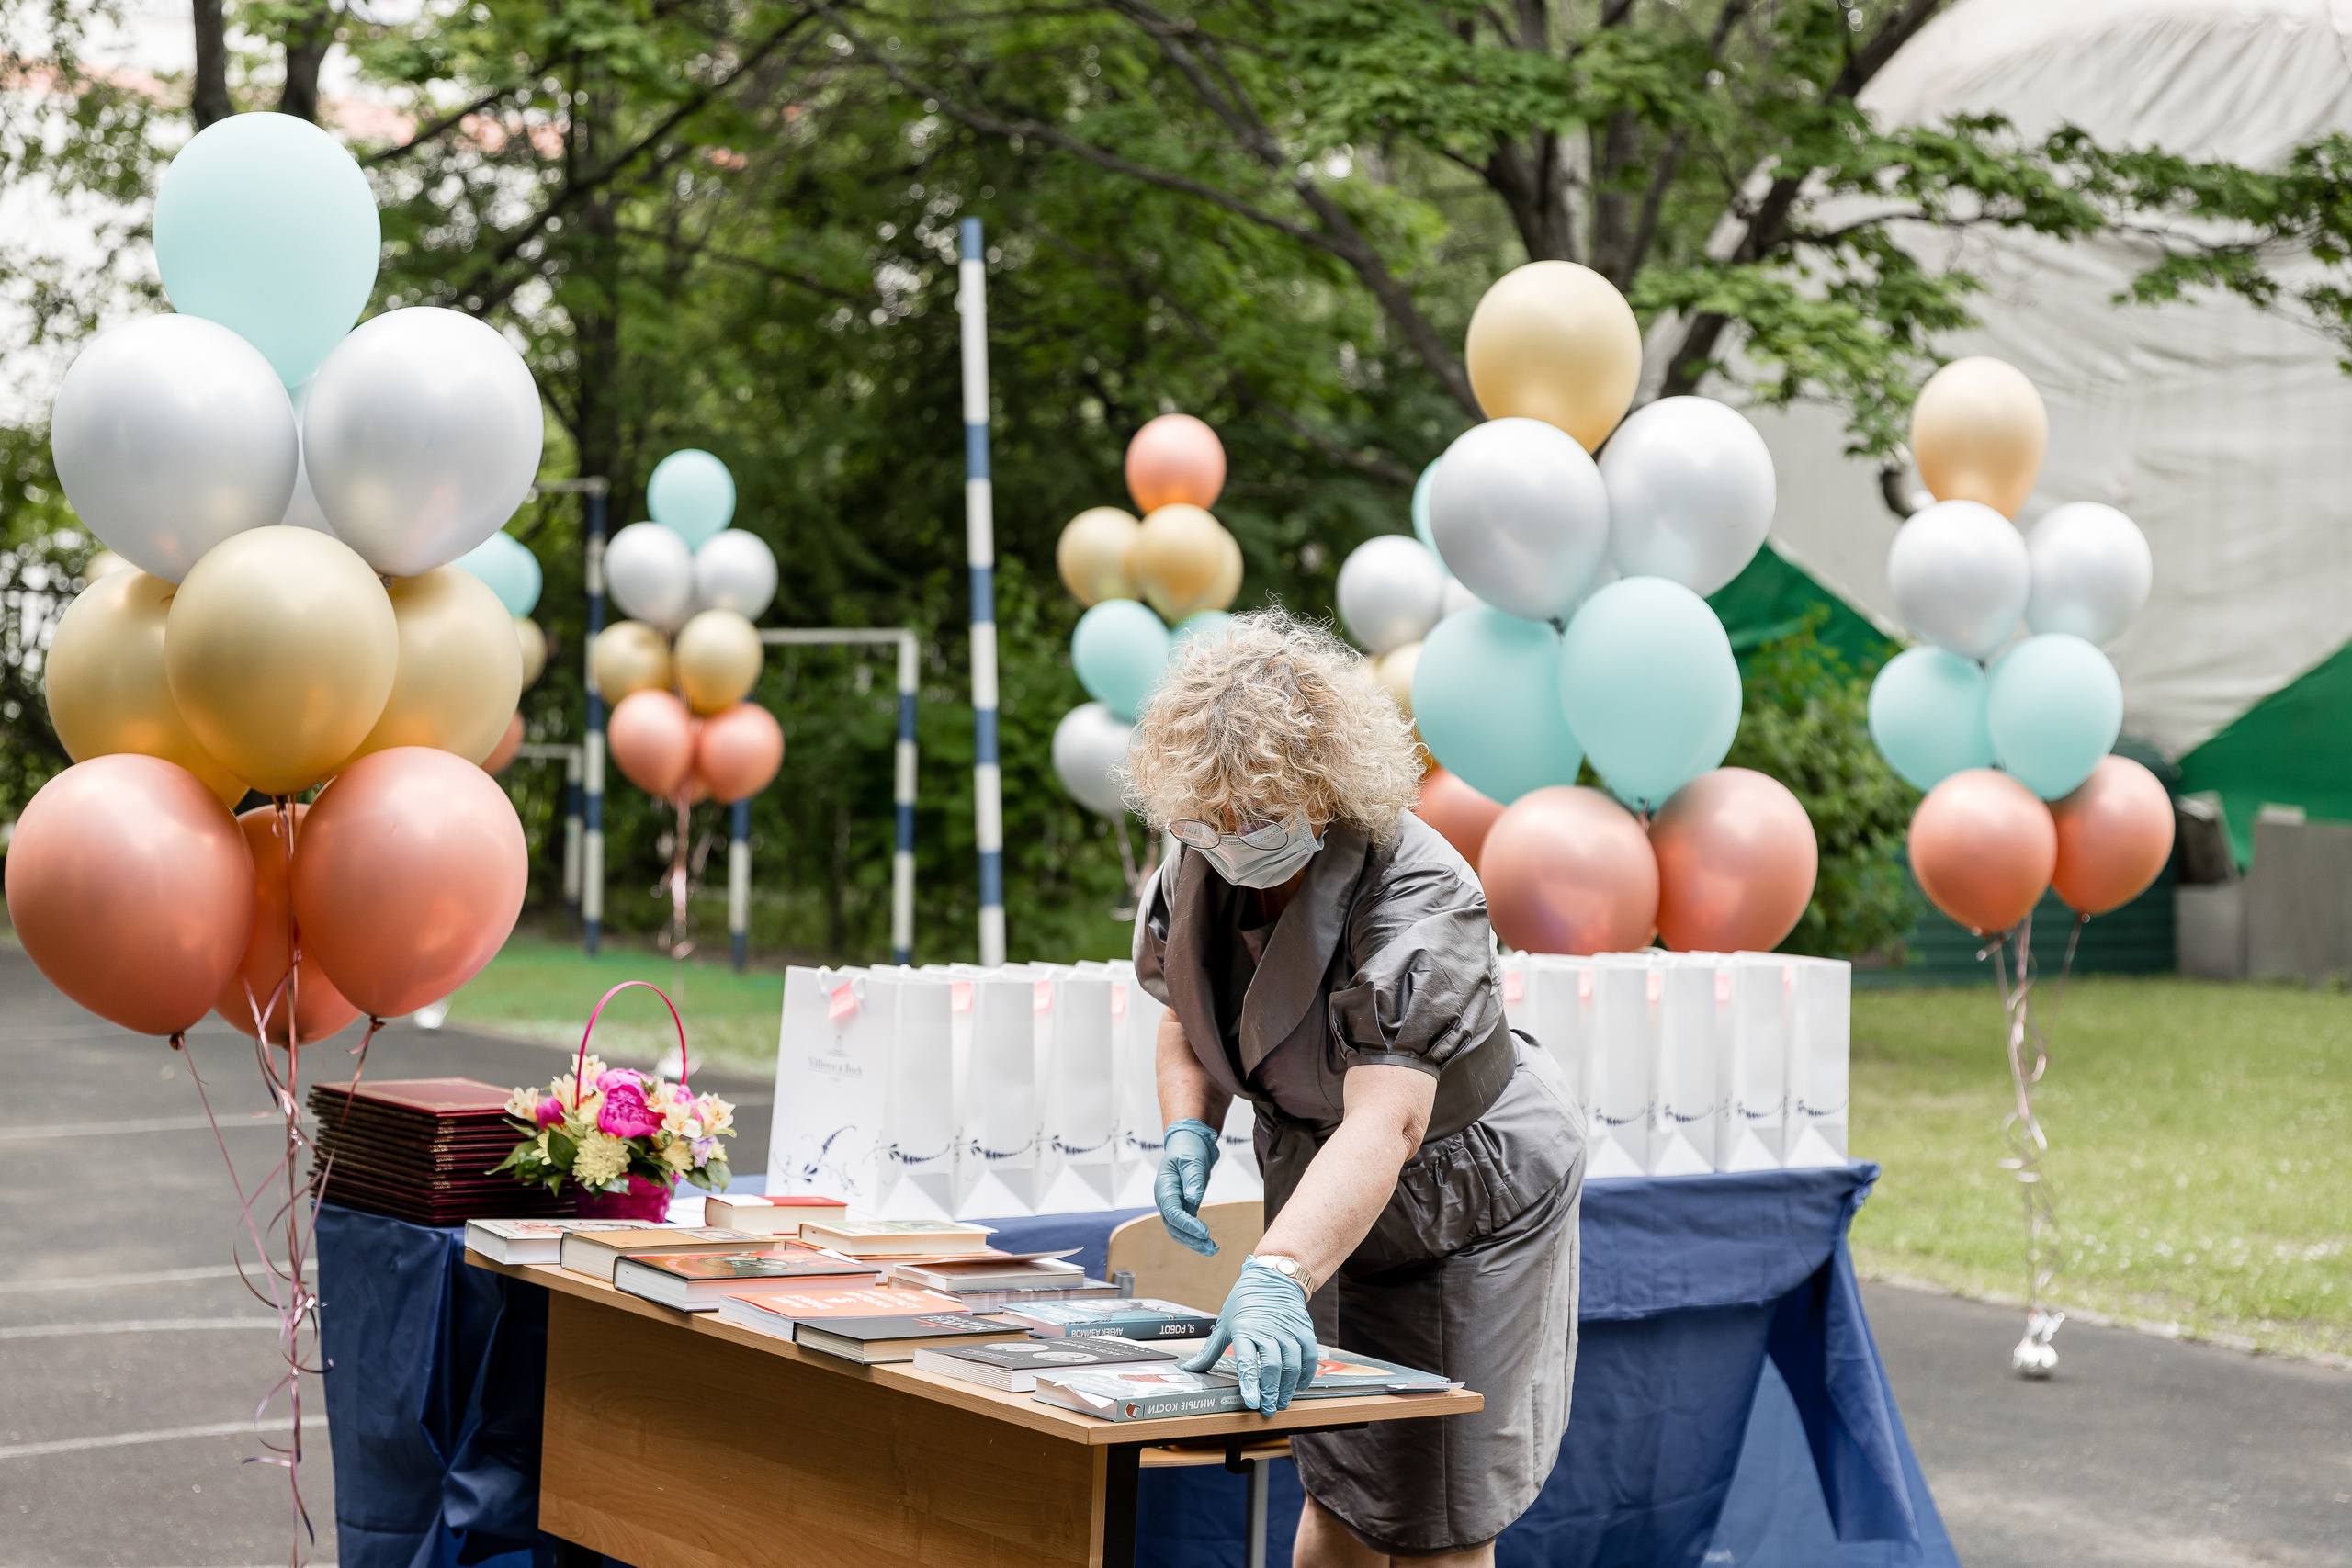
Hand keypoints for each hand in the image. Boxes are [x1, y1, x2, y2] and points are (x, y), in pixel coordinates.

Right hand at [1153, 1118, 1220, 1255]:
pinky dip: (1196, 1235)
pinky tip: (1208, 1242)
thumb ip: (1192, 1179)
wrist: (1189, 1141)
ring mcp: (1174, 1203)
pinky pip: (1187, 1225)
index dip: (1187, 1224)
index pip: (1172, 1212)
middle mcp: (1166, 1198)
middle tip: (1210, 1247)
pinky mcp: (1184, 1205)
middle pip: (1174, 1226)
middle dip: (1191, 1238)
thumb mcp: (1192, 1160)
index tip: (1204, 1232)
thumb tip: (1192, 1199)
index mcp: (1164, 1187)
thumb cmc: (1188, 1148)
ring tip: (1212, 1249)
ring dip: (1194, 1241)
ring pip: (1179, 1230)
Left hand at [1182, 1258, 1319, 1413]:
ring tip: (1281, 1402)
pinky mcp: (1304, 1329)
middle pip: (1272, 1366)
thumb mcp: (1224, 1324)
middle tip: (1267, 1410)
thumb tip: (1190, 1368)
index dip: (1250, 1384)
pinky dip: (1306, 1374)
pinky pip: (1309, 1356)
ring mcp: (1288, 1329)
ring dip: (1287, 1388)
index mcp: (1244, 1329)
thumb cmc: (1244, 1302)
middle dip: (1271, 1392)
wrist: (1272, 1277)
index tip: (1253, 1402)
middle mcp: (1268, 1329)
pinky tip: (1299, 1386)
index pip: (1246, 1361)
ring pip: (1292, 1364)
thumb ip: (1210, 1351)